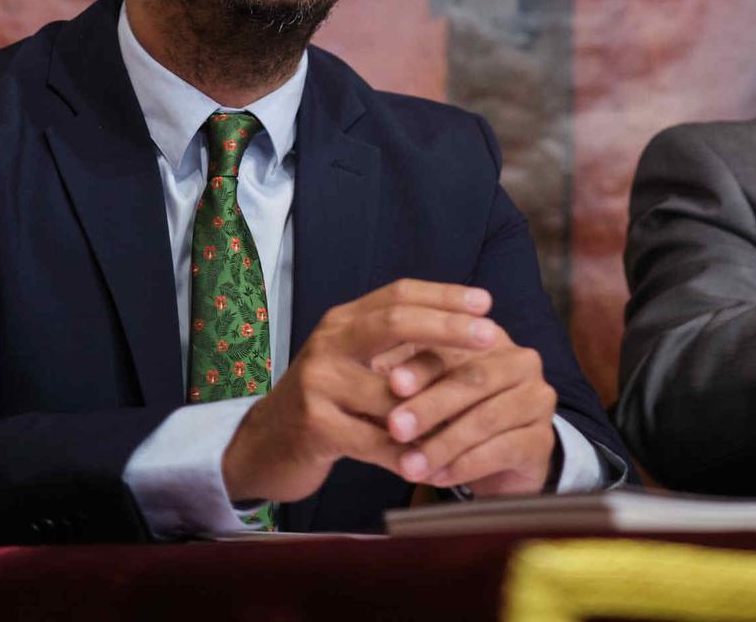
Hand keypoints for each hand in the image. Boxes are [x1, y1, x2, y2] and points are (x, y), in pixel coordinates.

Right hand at [220, 279, 499, 504]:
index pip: (399, 294)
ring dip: (435, 407)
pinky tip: (434, 461)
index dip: (444, 296)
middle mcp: (329, 342)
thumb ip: (394, 347)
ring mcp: (318, 383)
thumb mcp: (354, 363)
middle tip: (492, 336)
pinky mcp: (315, 426)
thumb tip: (464, 331)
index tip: (486, 302)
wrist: (263, 444)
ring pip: (391, 392)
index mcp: (343, 320)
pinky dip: (406, 453)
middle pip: (395, 322)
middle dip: (449, 327)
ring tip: (477, 410)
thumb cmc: (324, 401)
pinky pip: (374, 441)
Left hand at [383, 332, 557, 495]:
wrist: (504, 459)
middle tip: (395, 427)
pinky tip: (439, 477)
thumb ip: (410, 374)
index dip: (422, 363)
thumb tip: (373, 366)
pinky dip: (467, 464)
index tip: (391, 382)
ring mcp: (537, 399)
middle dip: (431, 405)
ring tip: (409, 465)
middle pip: (473, 379)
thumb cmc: (458, 414)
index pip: (455, 344)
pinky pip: (503, 450)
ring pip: (487, 418)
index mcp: (491, 338)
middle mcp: (521, 361)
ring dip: (444, 443)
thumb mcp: (433, 388)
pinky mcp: (543, 439)